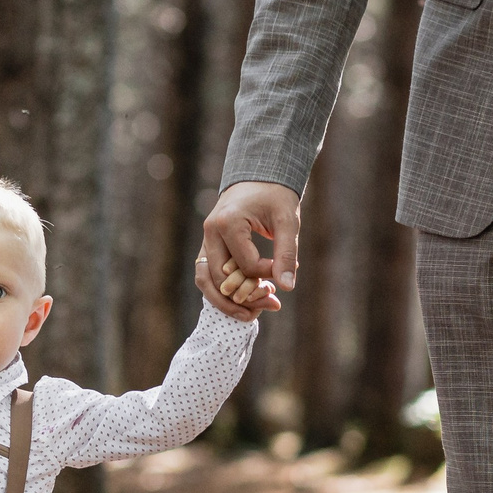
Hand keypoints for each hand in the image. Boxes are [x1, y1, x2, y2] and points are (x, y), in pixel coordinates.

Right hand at [197, 180, 300, 320]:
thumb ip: (286, 253)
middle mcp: (210, 232)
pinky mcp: (208, 246)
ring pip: (206, 281)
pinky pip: (207, 275)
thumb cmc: (275, 196)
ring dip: (225, 302)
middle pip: (219, 279)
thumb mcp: (287, 221)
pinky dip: (221, 292)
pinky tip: (242, 302)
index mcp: (227, 223)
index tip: (282, 270)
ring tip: (250, 316)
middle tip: (269, 307)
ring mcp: (205, 239)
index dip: (265, 275)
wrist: (260, 177)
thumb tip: (287, 286)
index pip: (244, 265)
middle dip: (243, 297)